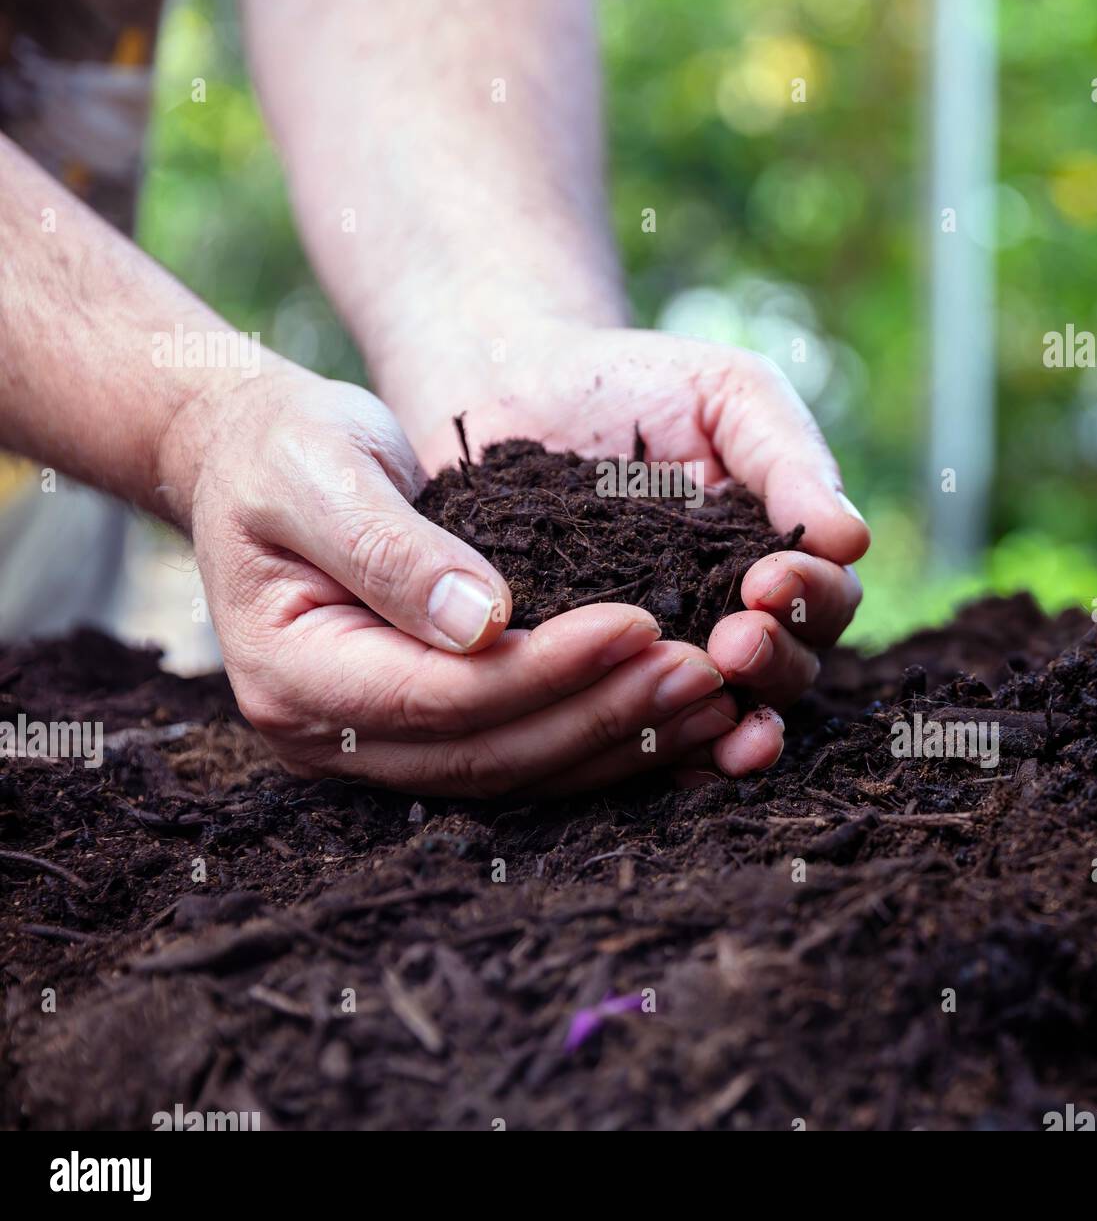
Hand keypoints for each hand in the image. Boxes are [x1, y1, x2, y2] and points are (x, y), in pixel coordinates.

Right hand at [161, 365, 756, 796]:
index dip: (548, 670)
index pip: (443, 697)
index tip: (640, 623)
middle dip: (603, 717)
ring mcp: (376, 747)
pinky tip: (673, 719)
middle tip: (704, 674)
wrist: (256, 460)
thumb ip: (392, 548)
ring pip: (515, 772)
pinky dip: (600, 742)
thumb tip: (483, 622)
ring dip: (617, 743)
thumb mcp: (320, 471)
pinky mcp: (422, 733)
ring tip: (713, 702)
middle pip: (489, 754)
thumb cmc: (283, 450)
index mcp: (293, 678)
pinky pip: (522, 756)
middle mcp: (331, 737)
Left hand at [387, 319, 869, 780]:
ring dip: (726, 715)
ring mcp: (663, 648)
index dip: (810, 599)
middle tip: (735, 641)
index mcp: (775, 554)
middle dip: (772, 661)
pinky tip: (649, 744)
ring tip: (705, 688)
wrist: (515, 386)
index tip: (770, 580)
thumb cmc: (635, 383)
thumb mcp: (728, 395)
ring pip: (719, 708)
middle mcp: (731, 613)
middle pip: (787, 668)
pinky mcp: (594, 672)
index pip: (825, 599)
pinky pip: (638, 726)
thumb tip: (853, 540)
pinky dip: (655, 747)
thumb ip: (789, 459)